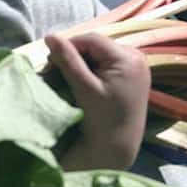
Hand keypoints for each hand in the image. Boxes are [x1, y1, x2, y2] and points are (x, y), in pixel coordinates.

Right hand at [45, 33, 149, 170]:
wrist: (117, 149)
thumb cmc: (101, 121)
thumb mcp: (84, 88)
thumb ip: (67, 60)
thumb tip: (50, 36)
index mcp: (127, 58)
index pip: (91, 40)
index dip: (68, 46)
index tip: (50, 63)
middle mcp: (136, 58)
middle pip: (96, 47)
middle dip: (74, 57)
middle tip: (55, 72)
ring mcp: (137, 67)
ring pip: (100, 55)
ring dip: (81, 64)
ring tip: (67, 79)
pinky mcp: (133, 77)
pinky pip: (107, 65)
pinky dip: (92, 71)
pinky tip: (82, 84)